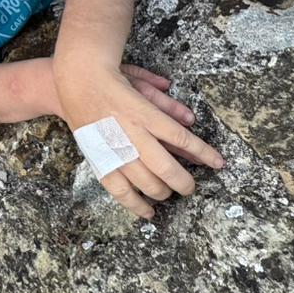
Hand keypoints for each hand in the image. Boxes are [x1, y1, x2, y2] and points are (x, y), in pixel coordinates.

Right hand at [58, 63, 224, 219]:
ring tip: (169, 192)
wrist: (76, 81)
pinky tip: (149, 212)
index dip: (204, 153)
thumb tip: (190, 120)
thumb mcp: (143, 83)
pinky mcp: (99, 159)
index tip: (218, 163)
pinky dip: (135, 204)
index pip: (182, 139)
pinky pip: (119, 189)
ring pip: (146, 183)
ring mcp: (114, 149)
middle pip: (166, 168)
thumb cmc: (112, 80)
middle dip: (184, 182)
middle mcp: (130, 133)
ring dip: (164, 192)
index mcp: (144, 113)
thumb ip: (168, 104)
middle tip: (190, 186)